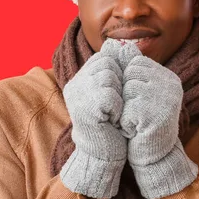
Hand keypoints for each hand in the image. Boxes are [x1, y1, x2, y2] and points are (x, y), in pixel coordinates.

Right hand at [59, 38, 126, 198]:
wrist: (104, 155)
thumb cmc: (113, 124)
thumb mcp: (113, 93)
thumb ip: (116, 70)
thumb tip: (124, 44)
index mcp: (80, 80)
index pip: (104, 57)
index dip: (118, 72)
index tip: (118, 93)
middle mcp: (74, 85)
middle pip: (106, 63)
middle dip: (119, 83)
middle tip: (117, 105)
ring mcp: (76, 96)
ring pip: (109, 77)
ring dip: (119, 96)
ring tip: (115, 113)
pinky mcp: (84, 109)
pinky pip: (109, 95)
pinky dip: (117, 108)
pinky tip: (113, 121)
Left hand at [118, 43, 197, 198]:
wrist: (155, 155)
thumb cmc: (142, 122)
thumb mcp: (140, 92)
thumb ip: (131, 69)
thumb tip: (116, 44)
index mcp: (169, 78)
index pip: (136, 64)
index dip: (128, 82)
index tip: (135, 100)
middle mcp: (172, 85)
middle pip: (131, 75)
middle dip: (125, 95)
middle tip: (134, 112)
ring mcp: (166, 100)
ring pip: (127, 90)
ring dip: (124, 108)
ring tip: (135, 121)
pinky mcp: (157, 117)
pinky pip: (127, 109)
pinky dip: (125, 122)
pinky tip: (135, 131)